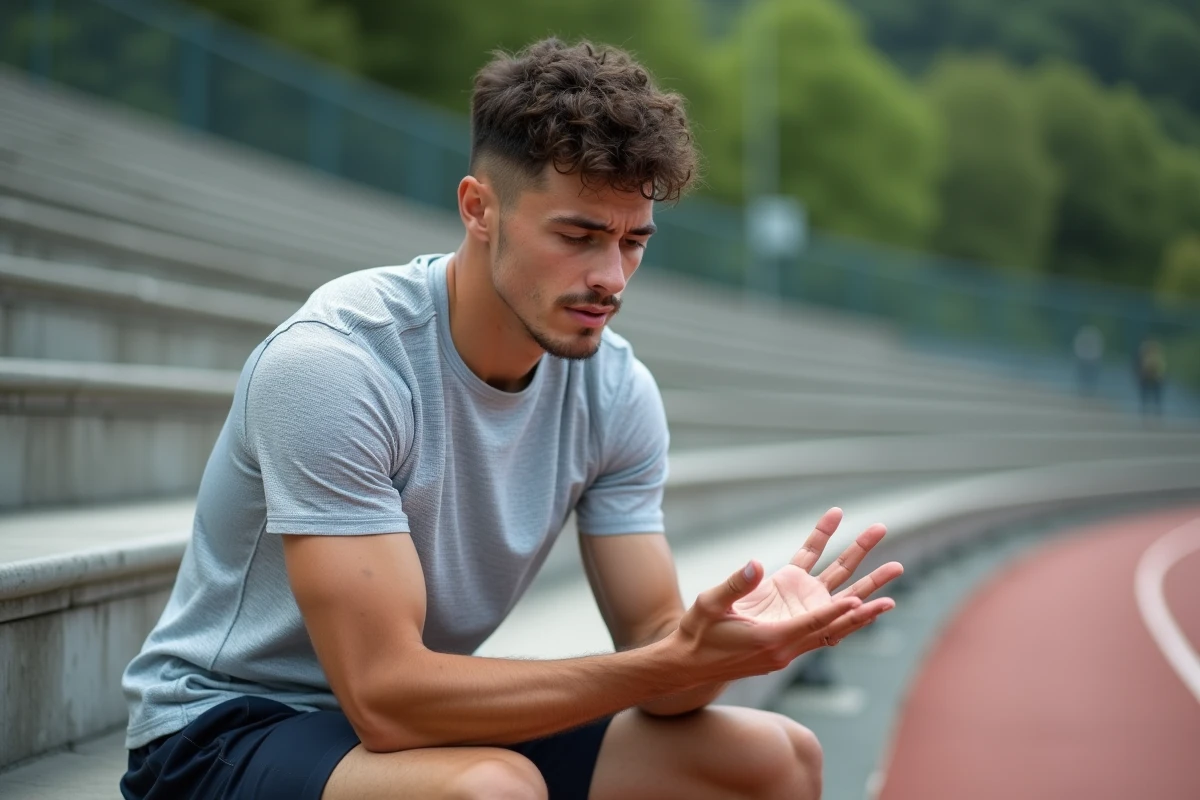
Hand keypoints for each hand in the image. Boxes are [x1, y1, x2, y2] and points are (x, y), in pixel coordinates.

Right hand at [673, 508, 901, 684]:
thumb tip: (755, 564)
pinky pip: (814, 593)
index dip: (835, 612)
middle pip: (839, 612)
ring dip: (865, 586)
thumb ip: (734, 586)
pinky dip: (832, 575)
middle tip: (898, 567)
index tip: (860, 601)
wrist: (693, 659)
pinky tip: (848, 555)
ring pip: (835, 602)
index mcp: (774, 639)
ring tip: (894, 566)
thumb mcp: (710, 607)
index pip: (813, 625)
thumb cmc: (698, 634)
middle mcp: (792, 636)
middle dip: (869, 589)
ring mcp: (792, 625)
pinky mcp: (785, 615)